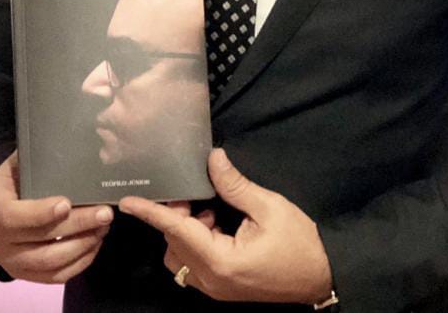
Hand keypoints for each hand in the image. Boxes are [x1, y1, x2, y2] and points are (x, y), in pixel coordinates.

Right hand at [0, 151, 113, 282]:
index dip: (39, 213)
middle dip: (75, 227)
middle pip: (36, 240)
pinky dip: (78, 263)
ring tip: (104, 227)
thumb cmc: (20, 170)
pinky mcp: (22, 272)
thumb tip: (78, 144)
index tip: (67, 203)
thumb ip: (42, 156)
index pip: (11, 215)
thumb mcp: (24, 157)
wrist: (3, 194)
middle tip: (105, 213)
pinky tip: (95, 245)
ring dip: (81, 246)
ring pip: (47, 262)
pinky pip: (52, 277)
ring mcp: (7, 257)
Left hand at [119, 149, 332, 304]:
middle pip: (173, 245)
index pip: (176, 230)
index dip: (151, 212)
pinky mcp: (221, 287)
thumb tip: (212, 158)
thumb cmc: (299, 243)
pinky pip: (193, 264)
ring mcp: (215, 288)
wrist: (321, 276)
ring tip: (210, 210)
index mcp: (220, 261)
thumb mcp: (269, 207)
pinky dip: (195, 242)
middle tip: (192, 193)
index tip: (127, 201)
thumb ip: (235, 185)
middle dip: (176, 217)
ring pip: (179, 257)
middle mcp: (211, 280)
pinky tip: (216, 224)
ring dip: (185, 231)